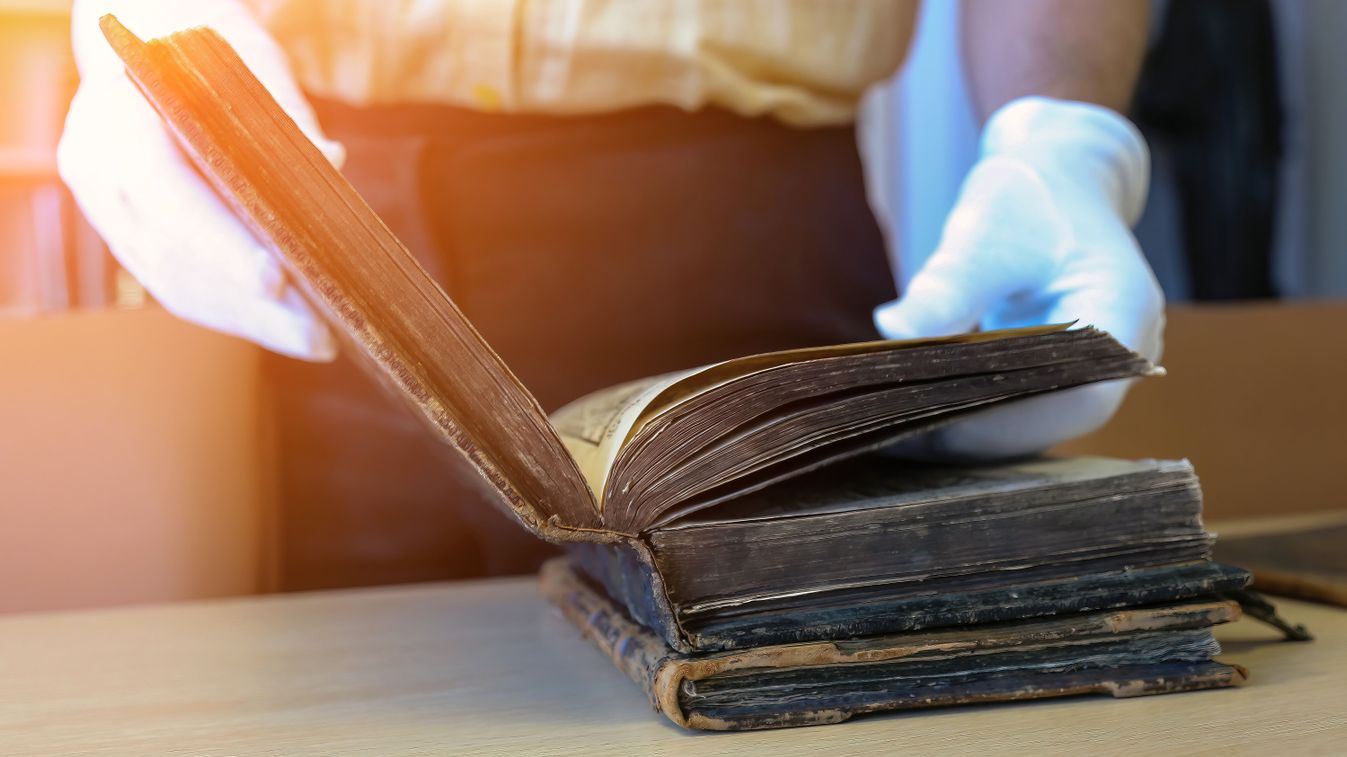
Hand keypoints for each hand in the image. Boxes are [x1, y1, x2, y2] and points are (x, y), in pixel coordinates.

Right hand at [58, 0, 343, 359]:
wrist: (157, 54)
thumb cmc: (213, 59)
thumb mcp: (251, 70)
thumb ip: (283, 117)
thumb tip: (328, 162)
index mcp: (118, 119)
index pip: (165, 193)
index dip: (219, 244)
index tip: (278, 280)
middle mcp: (98, 170)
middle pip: (174, 255)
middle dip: (251, 303)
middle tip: (319, 335)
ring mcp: (107, 211)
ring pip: (176, 284)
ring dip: (250, 321)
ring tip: (316, 340)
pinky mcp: (129, 238)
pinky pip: (178, 287)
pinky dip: (235, 311)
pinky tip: (284, 327)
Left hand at [873, 96, 1163, 459]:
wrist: (1057, 179)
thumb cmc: (1028, 196)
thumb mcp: (984, 230)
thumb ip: (947, 285)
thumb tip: (893, 330)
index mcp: (1122, 310)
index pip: (1077, 395)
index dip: (1010, 421)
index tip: (937, 423)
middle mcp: (1122, 351)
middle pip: (1057, 420)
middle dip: (981, 434)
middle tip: (901, 436)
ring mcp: (1096, 368)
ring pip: (1037, 424)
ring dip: (973, 432)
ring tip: (901, 432)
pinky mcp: (1064, 375)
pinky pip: (1021, 410)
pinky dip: (974, 415)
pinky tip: (918, 419)